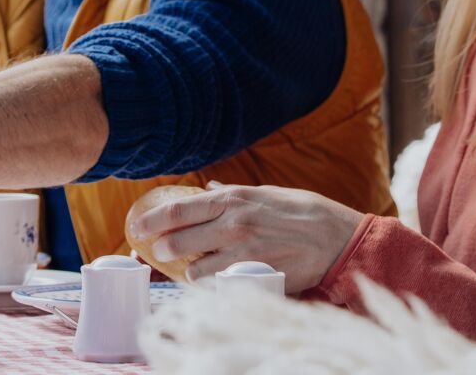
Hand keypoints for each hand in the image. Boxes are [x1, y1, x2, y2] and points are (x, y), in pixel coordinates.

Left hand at [128, 183, 363, 292]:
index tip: (136, 227)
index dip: (153, 219)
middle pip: (180, 239)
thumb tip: (204, 190)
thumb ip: (231, 194)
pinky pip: (220, 284)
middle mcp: (233, 222)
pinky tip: (211, 283)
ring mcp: (244, 250)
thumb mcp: (264, 193)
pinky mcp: (256, 273)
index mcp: (233, 199)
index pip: (179, 209)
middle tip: (157, 251)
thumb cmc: (302, 212)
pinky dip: (210, 285)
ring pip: (196, 266)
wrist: (339, 237)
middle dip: (162, 248)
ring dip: (186, 270)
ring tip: (188, 268)